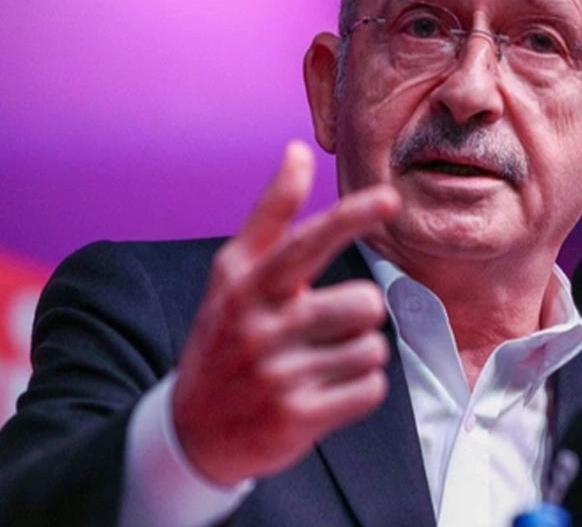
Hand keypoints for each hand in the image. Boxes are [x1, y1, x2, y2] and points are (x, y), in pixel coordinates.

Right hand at [171, 140, 400, 485]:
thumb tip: (298, 150)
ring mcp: (278, 374)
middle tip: (326, 327)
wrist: (192, 431)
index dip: (351, 217)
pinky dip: (358, 391)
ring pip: (372, 348)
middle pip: (364, 303)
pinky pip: (370, 389)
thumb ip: (272, 214)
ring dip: (358, 355)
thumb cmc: (228, 337)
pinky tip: (324, 394)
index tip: (390, 199)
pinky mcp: (297, 418)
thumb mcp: (234, 275)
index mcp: (247, 284)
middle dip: (361, 313)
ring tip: (320, 363)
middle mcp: (260, 326)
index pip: (307, 241)